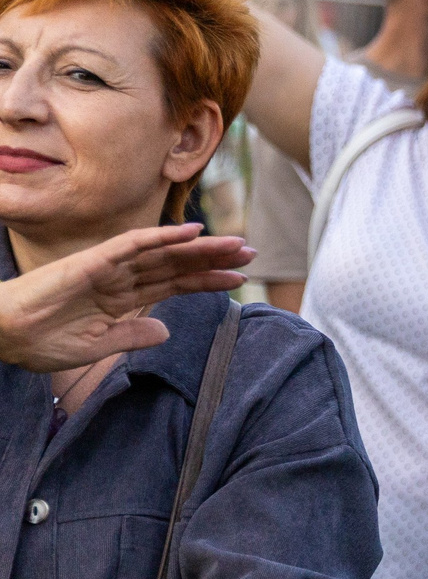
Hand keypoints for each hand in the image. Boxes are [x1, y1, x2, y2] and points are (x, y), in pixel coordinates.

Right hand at [0, 225, 250, 372]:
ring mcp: (109, 267)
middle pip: (177, 265)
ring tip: (235, 244)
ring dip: (200, 246)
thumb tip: (166, 330)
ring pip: (164, 252)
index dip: (207, 280)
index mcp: (122, 299)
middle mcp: (121, 279)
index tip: (240, 280)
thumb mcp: (97, 346)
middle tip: (251, 253)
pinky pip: (133, 244)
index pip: (175, 285)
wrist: (5, 335)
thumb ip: (132, 336)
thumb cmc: (42, 341)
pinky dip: (163, 236)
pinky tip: (192, 232)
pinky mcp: (93, 260)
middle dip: (214, 259)